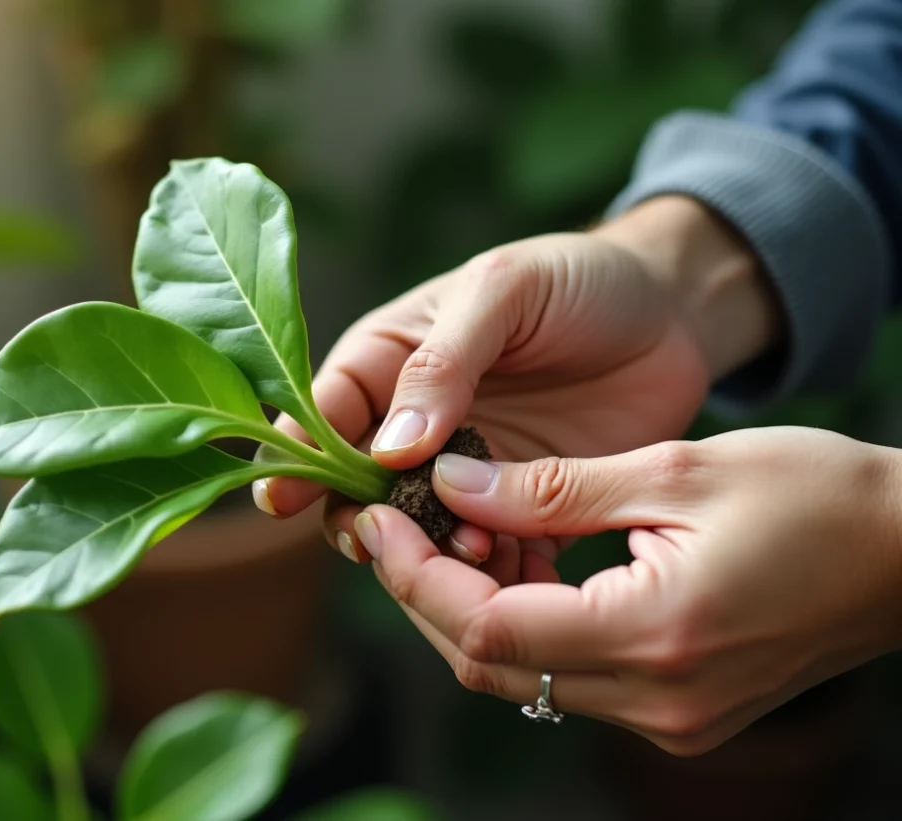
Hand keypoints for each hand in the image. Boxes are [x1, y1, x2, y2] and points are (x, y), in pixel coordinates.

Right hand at [256, 196, 779, 570]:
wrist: (672, 311)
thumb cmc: (576, 278)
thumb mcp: (503, 291)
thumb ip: (444, 363)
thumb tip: (388, 447)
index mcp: (388, 361)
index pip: (322, 414)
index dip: (296, 457)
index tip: (282, 501)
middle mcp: (414, 425)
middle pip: (358, 490)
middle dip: (367, 520)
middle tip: (391, 539)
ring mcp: (467, 471)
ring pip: (420, 533)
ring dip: (433, 553)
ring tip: (478, 550)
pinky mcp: (523, 506)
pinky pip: (492, 553)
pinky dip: (496, 573)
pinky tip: (519, 572)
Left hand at [349, 426, 901, 754]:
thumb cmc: (814, 494)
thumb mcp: (675, 470)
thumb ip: (553, 488)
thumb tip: (452, 486)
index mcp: (656, 635)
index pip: (488, 629)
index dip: (417, 576)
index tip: (378, 517)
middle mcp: (657, 702)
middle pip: (492, 666)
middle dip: (424, 597)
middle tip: (389, 525)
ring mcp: (670, 720)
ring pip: (522, 680)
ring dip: (464, 614)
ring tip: (431, 538)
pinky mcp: (678, 712)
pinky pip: (566, 679)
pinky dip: (519, 629)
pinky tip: (502, 569)